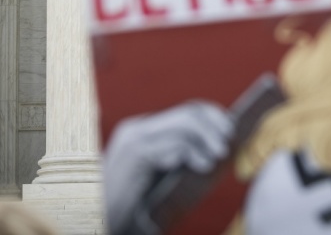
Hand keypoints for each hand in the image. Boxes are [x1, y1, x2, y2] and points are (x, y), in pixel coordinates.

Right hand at [104, 102, 233, 231]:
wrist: (98, 219)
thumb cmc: (133, 205)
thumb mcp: (161, 176)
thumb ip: (182, 159)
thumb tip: (221, 150)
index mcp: (144, 130)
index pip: (187, 111)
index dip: (213, 117)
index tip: (232, 130)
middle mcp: (138, 129)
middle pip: (187, 114)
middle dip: (214, 126)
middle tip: (230, 144)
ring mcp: (134, 140)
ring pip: (182, 127)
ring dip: (207, 140)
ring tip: (219, 157)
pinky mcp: (134, 156)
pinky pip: (169, 147)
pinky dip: (190, 153)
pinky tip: (201, 165)